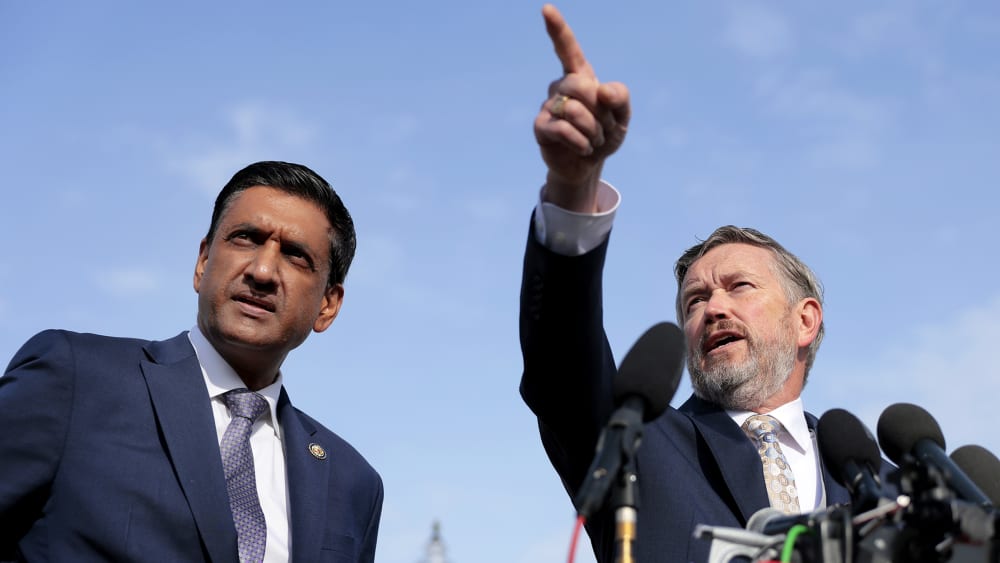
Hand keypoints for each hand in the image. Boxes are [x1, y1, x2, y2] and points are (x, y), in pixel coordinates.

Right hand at [534, 4, 630, 211]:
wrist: (589, 165)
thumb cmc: (605, 134)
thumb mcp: (622, 115)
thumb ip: (621, 97)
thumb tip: (601, 89)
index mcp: (580, 76)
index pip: (567, 49)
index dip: (558, 29)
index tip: (546, 9)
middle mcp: (560, 86)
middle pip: (582, 86)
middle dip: (601, 112)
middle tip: (603, 130)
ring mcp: (548, 106)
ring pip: (575, 110)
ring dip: (593, 132)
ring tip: (593, 142)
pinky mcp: (541, 127)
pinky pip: (564, 130)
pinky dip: (581, 143)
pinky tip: (583, 149)